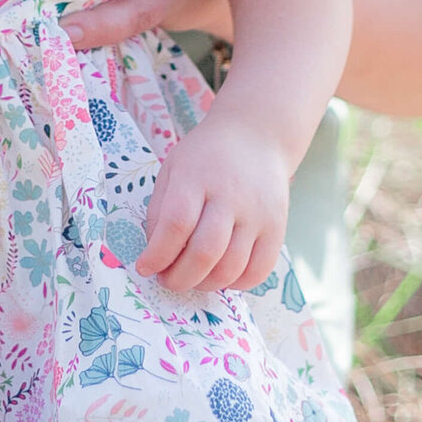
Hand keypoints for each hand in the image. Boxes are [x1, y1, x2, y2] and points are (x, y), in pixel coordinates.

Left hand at [135, 112, 288, 293]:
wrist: (256, 136)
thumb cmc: (206, 156)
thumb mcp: (174, 169)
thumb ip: (160, 210)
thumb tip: (155, 255)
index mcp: (196, 176)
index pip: (176, 224)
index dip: (157, 254)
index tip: (145, 267)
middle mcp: (230, 195)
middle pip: (205, 251)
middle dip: (179, 278)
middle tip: (167, 281)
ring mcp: (257, 213)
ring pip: (231, 267)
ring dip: (205, 284)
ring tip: (192, 279)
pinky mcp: (276, 227)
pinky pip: (258, 271)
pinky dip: (236, 284)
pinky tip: (221, 276)